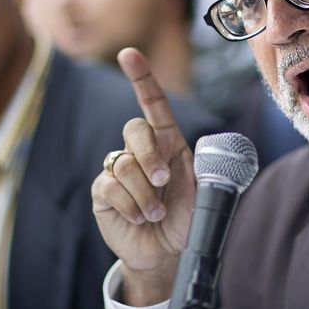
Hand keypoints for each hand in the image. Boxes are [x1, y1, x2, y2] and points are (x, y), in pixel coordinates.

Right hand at [91, 48, 196, 305]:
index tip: (129, 54)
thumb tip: (195, 147)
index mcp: (167, 143)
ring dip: (146, 193)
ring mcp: (119, 170)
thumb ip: (201, 164)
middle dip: (149, 155)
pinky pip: (111, 186)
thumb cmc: (187, 219)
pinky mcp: (104, 192)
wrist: (168, 254)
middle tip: (164, 182)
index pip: (153, 105)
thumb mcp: (203, 189)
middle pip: (134, 130)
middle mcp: (141, 152)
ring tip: (157, 213)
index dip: (141, 78)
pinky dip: (131, 204)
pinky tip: (141, 217)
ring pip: (125, 164)